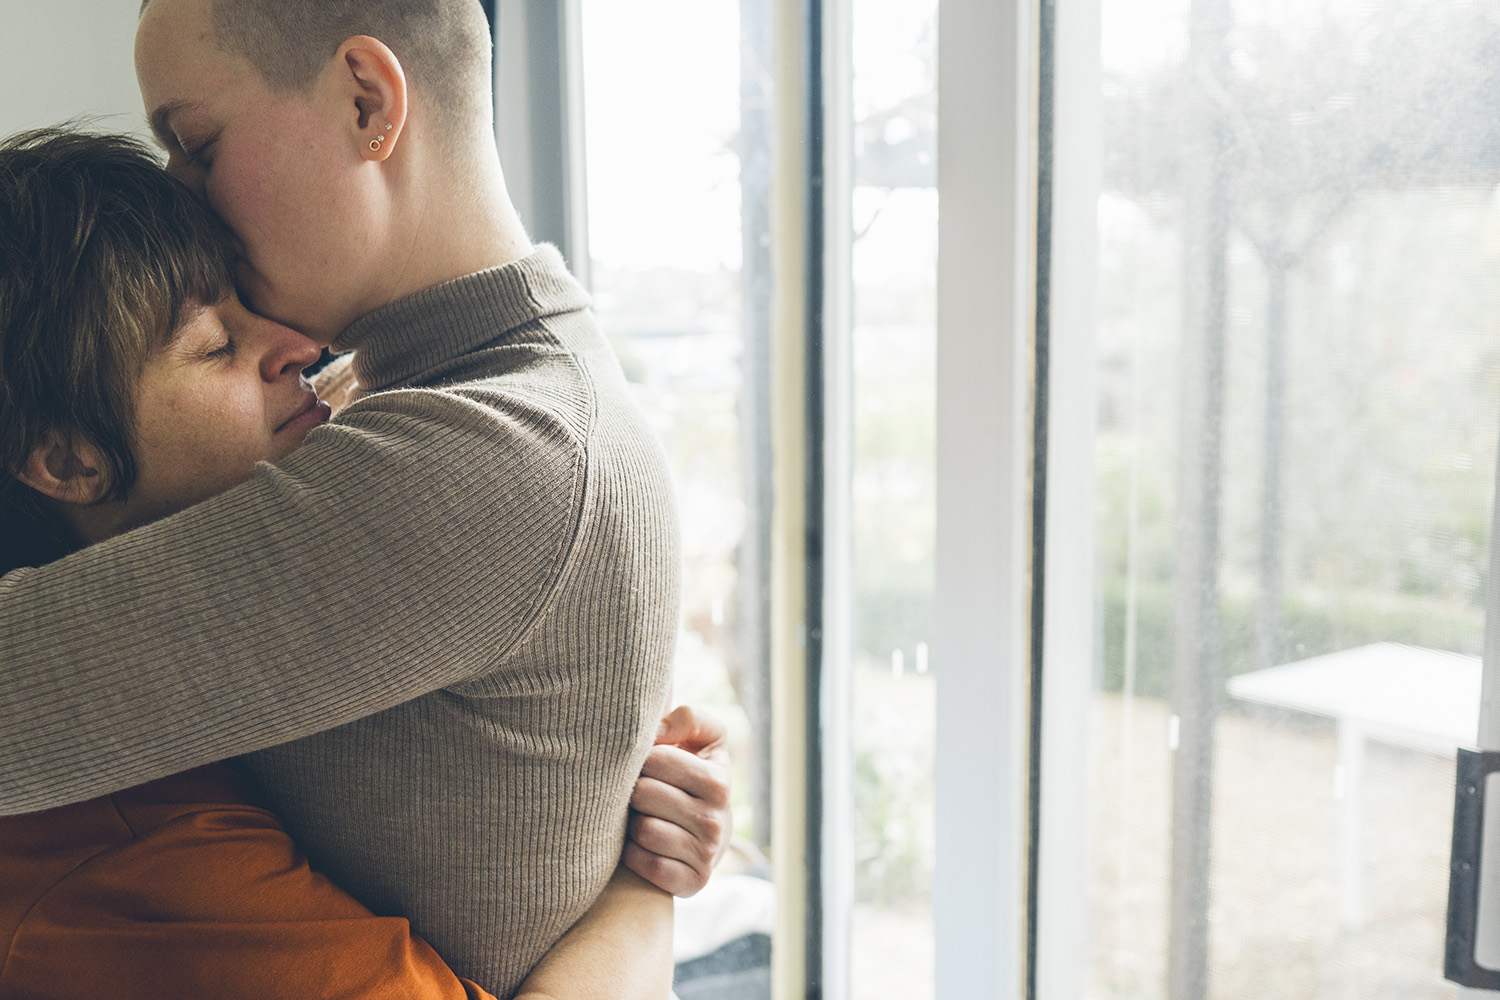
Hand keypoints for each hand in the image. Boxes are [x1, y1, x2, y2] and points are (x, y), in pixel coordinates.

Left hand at [623, 704, 731, 896]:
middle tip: (640, 792)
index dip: (642, 758)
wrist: (709, 834)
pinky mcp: (692, 883)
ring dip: (632, 822)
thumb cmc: (694, 776)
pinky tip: (643, 844)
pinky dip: (634, 854)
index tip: (646, 764)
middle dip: (634, 790)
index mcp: (719, 780)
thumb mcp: (703, 740)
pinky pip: (644, 863)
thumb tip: (660, 732)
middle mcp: (716, 819)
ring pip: (642, 829)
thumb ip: (688, 719)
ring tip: (642, 816)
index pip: (656, 759)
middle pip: (643, 794)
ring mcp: (706, 854)